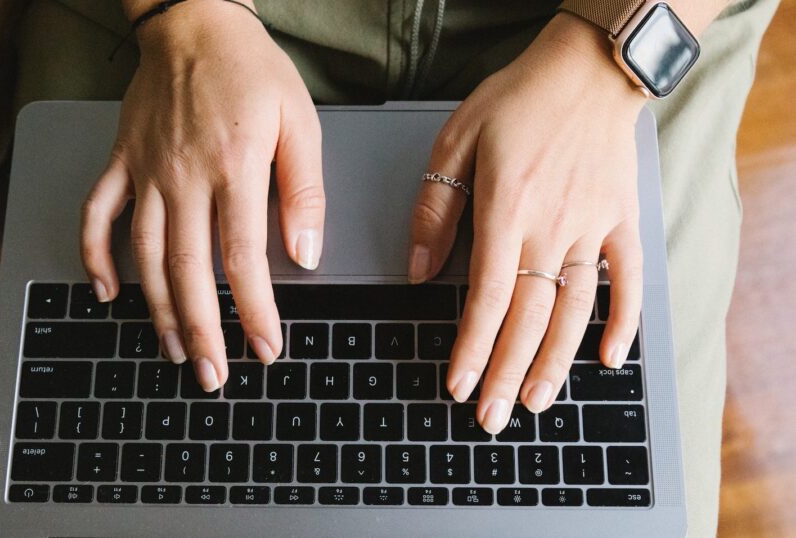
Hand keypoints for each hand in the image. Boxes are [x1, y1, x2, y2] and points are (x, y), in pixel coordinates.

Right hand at [80, 0, 323, 390]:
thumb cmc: (252, 71)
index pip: (244, 258)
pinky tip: (107, 292)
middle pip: (189, 270)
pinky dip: (96, 256)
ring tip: (176, 349)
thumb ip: (304, 191)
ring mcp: (145, 170)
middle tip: (214, 374)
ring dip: (158, 310)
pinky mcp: (121, 161)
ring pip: (145, 255)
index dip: (255, 311)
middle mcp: (184, 176)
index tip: (265, 348)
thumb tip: (307, 253)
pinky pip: (98, 214)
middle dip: (203, 329)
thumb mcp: (300, 122)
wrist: (195, 22)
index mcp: (234, 167)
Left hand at [408, 13, 645, 432]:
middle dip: (504, 372)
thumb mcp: (455, 143)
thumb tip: (418, 271)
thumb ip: (435, 210)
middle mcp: (549, 229)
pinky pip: (627, 280)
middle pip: (527, 318)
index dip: (470, 348)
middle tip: (490, 417)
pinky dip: (622, 321)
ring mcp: (591, 229)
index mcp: (505, 212)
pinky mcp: (620, 223)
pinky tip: (610, 358)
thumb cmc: (518, 100)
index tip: (457, 385)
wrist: (586, 71)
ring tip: (534, 402)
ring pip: (573, 311)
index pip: (485, 298)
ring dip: (553, 362)